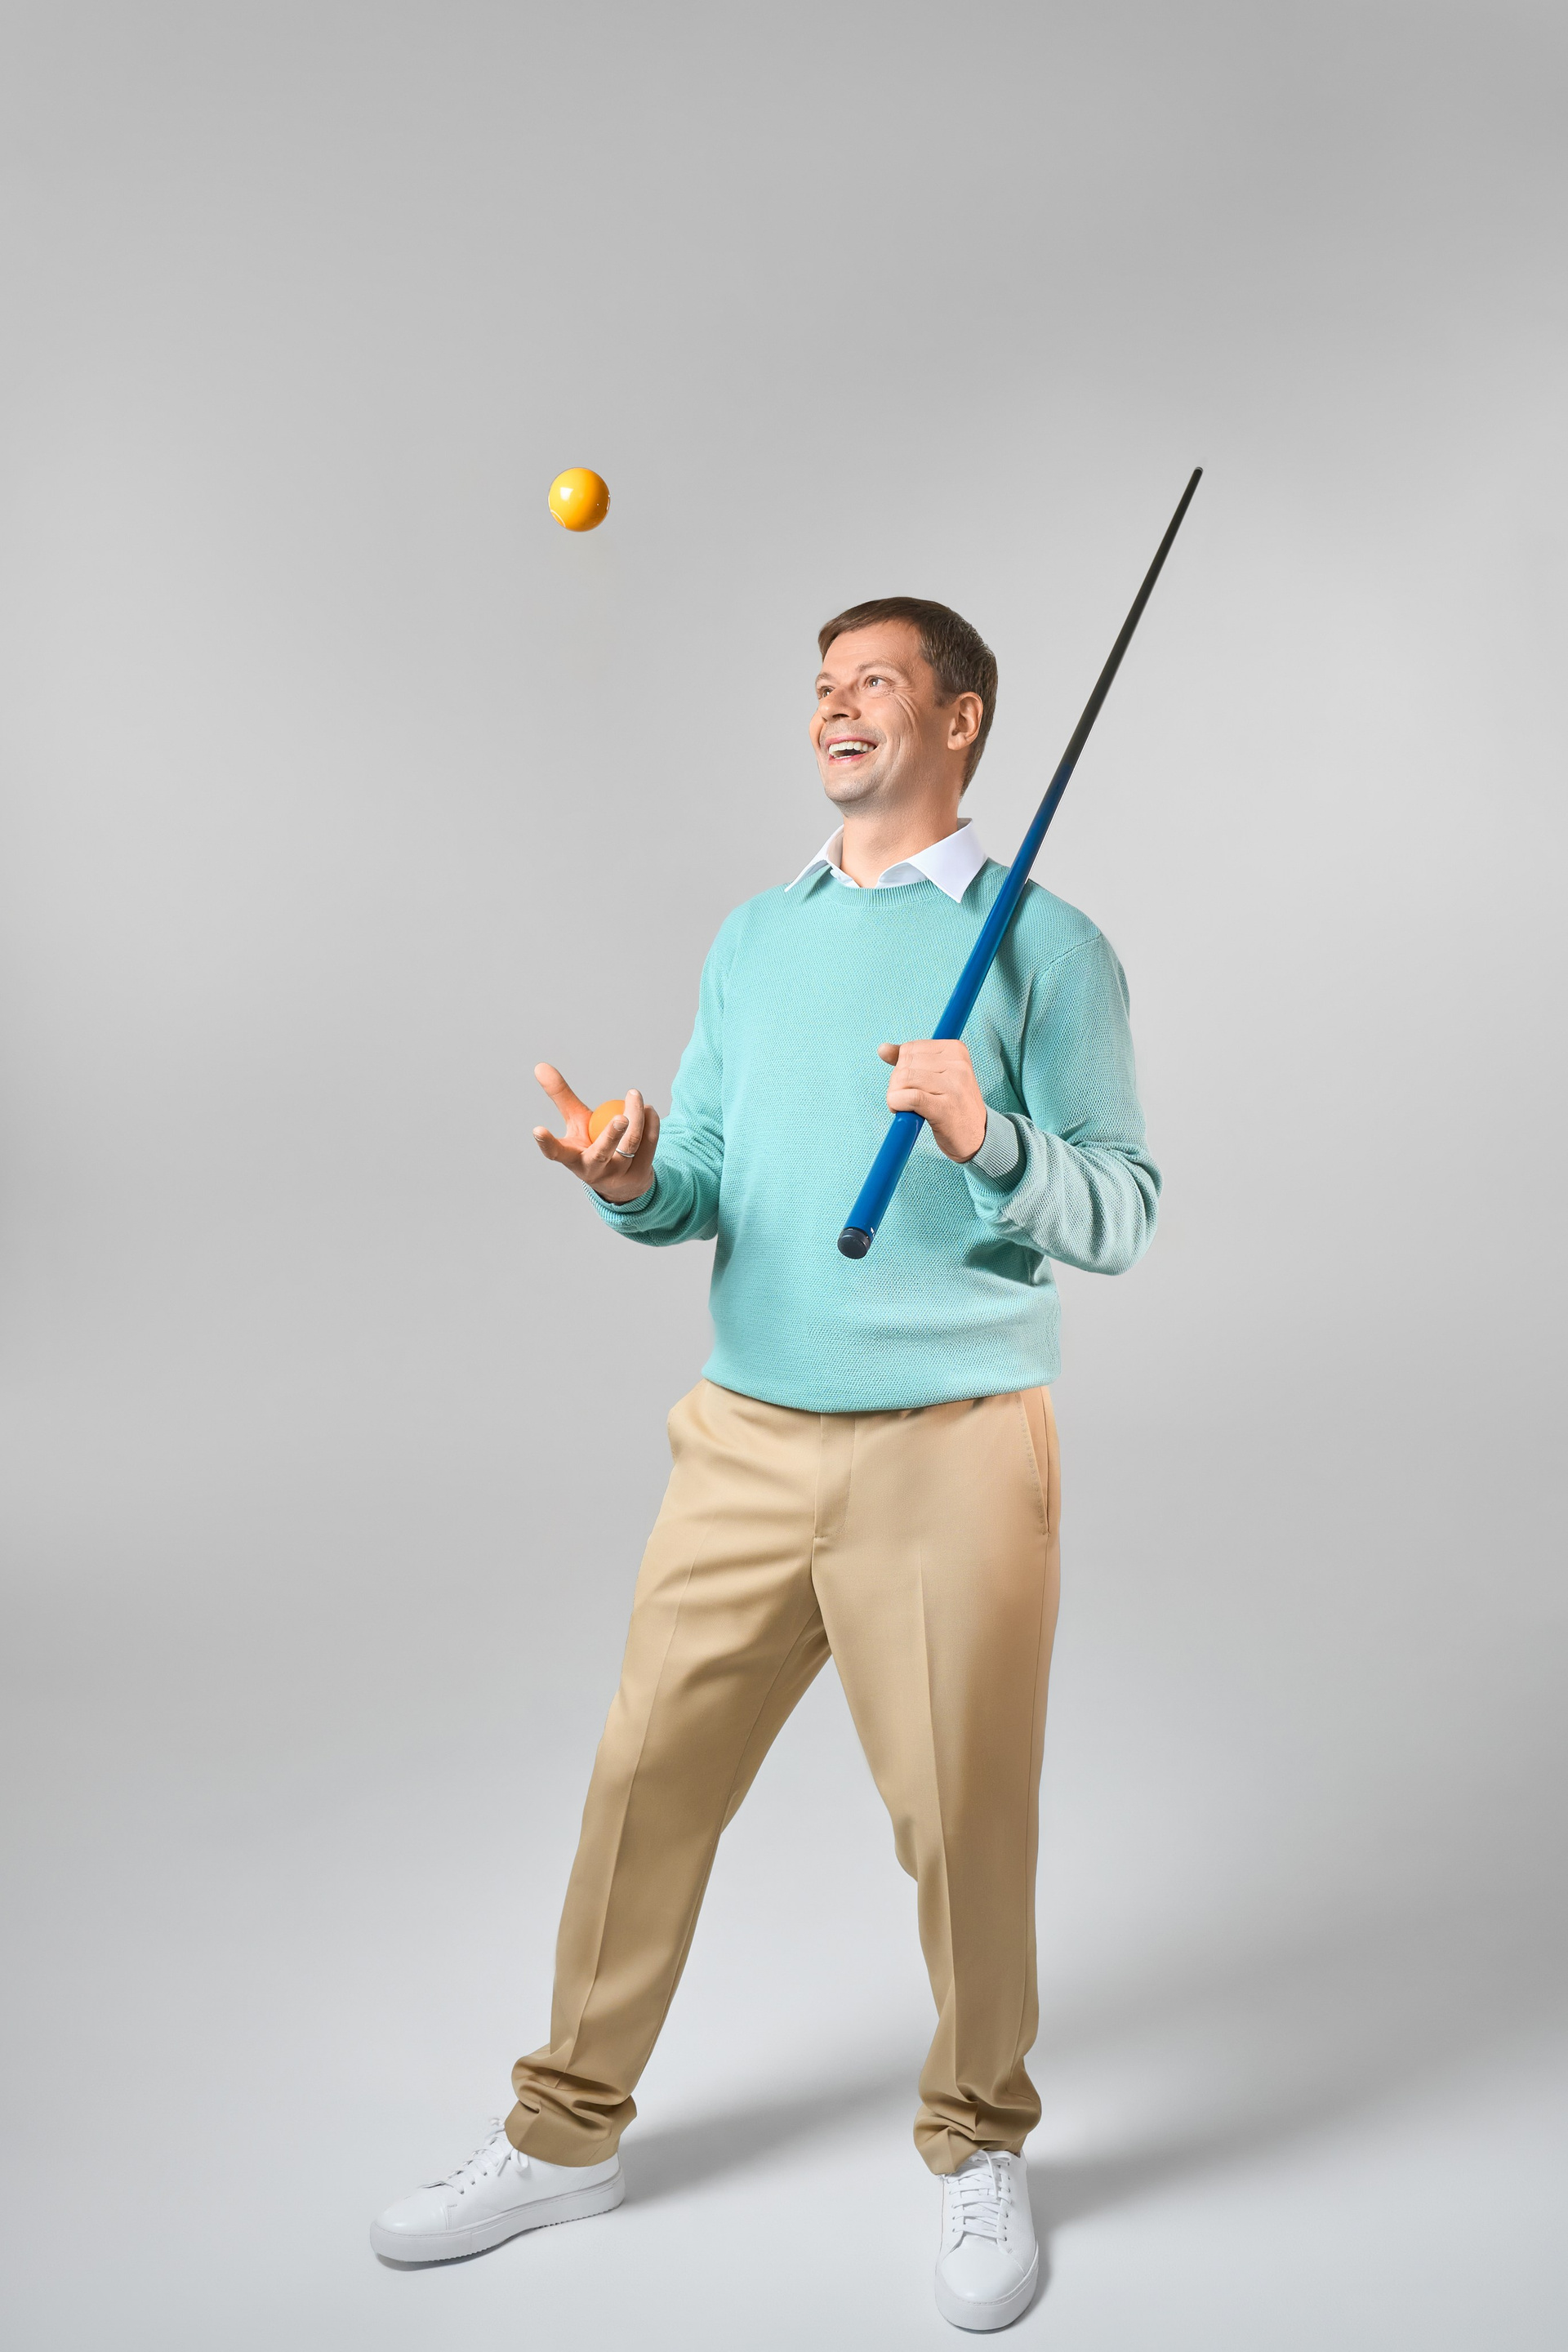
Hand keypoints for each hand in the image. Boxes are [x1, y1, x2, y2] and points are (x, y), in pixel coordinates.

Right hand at [533, 1064, 660, 1203]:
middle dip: (611, 1135)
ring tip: (634, 1096)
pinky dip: (650, 1124)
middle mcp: (593, 1170)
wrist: (618, 1180)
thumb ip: (561, 1096)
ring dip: (636, 1118)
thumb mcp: (575, 1122)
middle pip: (601, 1153)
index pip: (556, 1153)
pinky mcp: (639, 1174)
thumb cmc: (589, 1144)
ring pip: (630, 1145)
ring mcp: (618, 1175)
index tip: (537, 1129)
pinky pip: (648, 1146)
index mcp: (573, 1159)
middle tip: (621, 1117)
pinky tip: (648, 1109)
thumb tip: (540, 1065)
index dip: (546, 1143)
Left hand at [877, 1039, 987, 1162]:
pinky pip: (909, 1098)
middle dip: (896, 1083)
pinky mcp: (945, 1108)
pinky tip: (903, 1111)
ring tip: (906, 1107)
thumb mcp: (936, 1076)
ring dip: (895, 1095)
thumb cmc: (952, 1105)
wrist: (976, 1137)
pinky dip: (897, 1104)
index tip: (911, 1085)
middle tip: (907, 1100)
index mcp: (956, 1050)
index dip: (901, 1068)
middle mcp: (958, 1065)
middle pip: (905, 1064)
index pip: (910, 1049)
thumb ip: (909, 1060)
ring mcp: (954, 1086)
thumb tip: (882, 1049)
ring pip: (904, 1079)